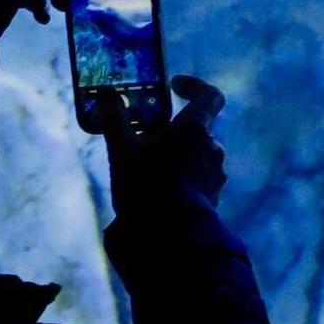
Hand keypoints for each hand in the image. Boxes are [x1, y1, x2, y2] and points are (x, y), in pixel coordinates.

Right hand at [107, 74, 228, 213]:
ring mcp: (216, 174)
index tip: (174, 87)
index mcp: (195, 129)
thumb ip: (115, 118)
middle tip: (147, 138)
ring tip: (150, 169)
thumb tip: (107, 93)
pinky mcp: (214, 197)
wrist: (169, 237)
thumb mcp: (121, 150)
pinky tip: (160, 191)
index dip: (194, 87)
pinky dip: (183, 177)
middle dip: (175, 130)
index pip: (210, 96)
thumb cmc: (146, 186)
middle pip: (198, 128)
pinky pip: (199, 178)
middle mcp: (212, 148)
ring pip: (198, 154)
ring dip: (178, 155)